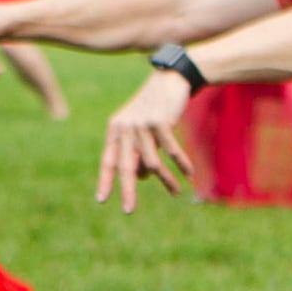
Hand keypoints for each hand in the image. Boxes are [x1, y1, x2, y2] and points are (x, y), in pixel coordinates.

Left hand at [93, 69, 196, 210]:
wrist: (171, 80)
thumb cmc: (156, 108)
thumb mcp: (142, 130)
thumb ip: (138, 151)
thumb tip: (139, 177)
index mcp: (116, 129)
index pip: (109, 160)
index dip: (106, 181)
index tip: (102, 200)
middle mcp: (125, 128)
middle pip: (125, 166)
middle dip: (127, 190)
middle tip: (129, 210)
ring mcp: (141, 125)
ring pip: (152, 162)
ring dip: (165, 180)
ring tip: (176, 193)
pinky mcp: (160, 122)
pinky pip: (171, 151)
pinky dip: (181, 164)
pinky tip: (189, 174)